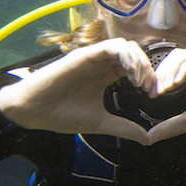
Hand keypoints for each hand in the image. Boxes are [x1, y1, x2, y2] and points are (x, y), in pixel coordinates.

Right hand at [0, 38, 156, 142]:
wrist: (33, 111)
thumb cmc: (62, 115)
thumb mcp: (100, 123)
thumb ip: (124, 128)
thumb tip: (147, 139)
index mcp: (106, 76)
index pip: (135, 67)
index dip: (148, 77)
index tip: (152, 94)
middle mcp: (101, 65)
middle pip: (135, 54)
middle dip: (147, 69)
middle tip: (148, 88)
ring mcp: (93, 58)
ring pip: (126, 47)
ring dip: (138, 61)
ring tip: (138, 81)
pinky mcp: (84, 55)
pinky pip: (111, 46)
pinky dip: (125, 56)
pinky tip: (128, 73)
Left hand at [142, 47, 185, 143]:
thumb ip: (171, 126)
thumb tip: (150, 137)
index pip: (171, 65)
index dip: (159, 76)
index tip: (152, 94)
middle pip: (176, 56)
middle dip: (162, 72)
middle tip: (156, 90)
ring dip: (172, 69)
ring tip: (166, 87)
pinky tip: (178, 82)